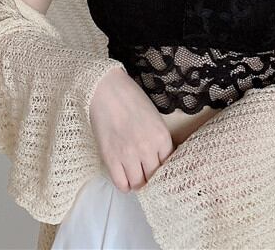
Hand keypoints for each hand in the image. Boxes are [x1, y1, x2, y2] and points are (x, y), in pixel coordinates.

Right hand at [89, 67, 174, 191]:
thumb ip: (159, 138)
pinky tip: (124, 177)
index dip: (163, 167)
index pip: (168, 165)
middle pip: (154, 177)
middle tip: (146, 172)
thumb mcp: (154, 117)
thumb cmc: (131, 98)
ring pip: (138, 184)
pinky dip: (124, 184)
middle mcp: (148, 149)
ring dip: (138, 181)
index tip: (158, 166)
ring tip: (135, 175)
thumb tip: (160, 157)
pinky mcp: (110, 158)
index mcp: (162, 136)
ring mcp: (128, 155)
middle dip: (151, 176)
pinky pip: (121, 184)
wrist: (105, 89)